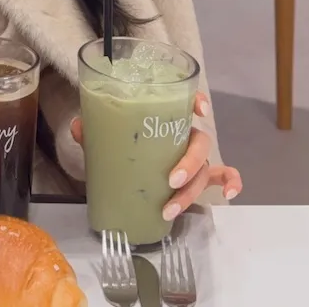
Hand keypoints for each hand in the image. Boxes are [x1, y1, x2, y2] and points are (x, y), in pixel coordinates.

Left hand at [70, 91, 242, 219]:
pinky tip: (228, 195)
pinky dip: (230, 182)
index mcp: (163, 116)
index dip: (196, 101)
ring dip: (192, 189)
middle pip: (199, 143)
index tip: (199, 109)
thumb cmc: (117, 135)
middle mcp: (182, 134)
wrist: (117, 153)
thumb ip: (91, 127)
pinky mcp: (194, 175)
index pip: (185, 102)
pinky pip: (220, 176)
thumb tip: (78, 128)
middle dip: (190, 162)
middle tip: (171, 179)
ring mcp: (191, 155)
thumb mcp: (102, 130)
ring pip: (205, 168)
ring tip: (170, 206)